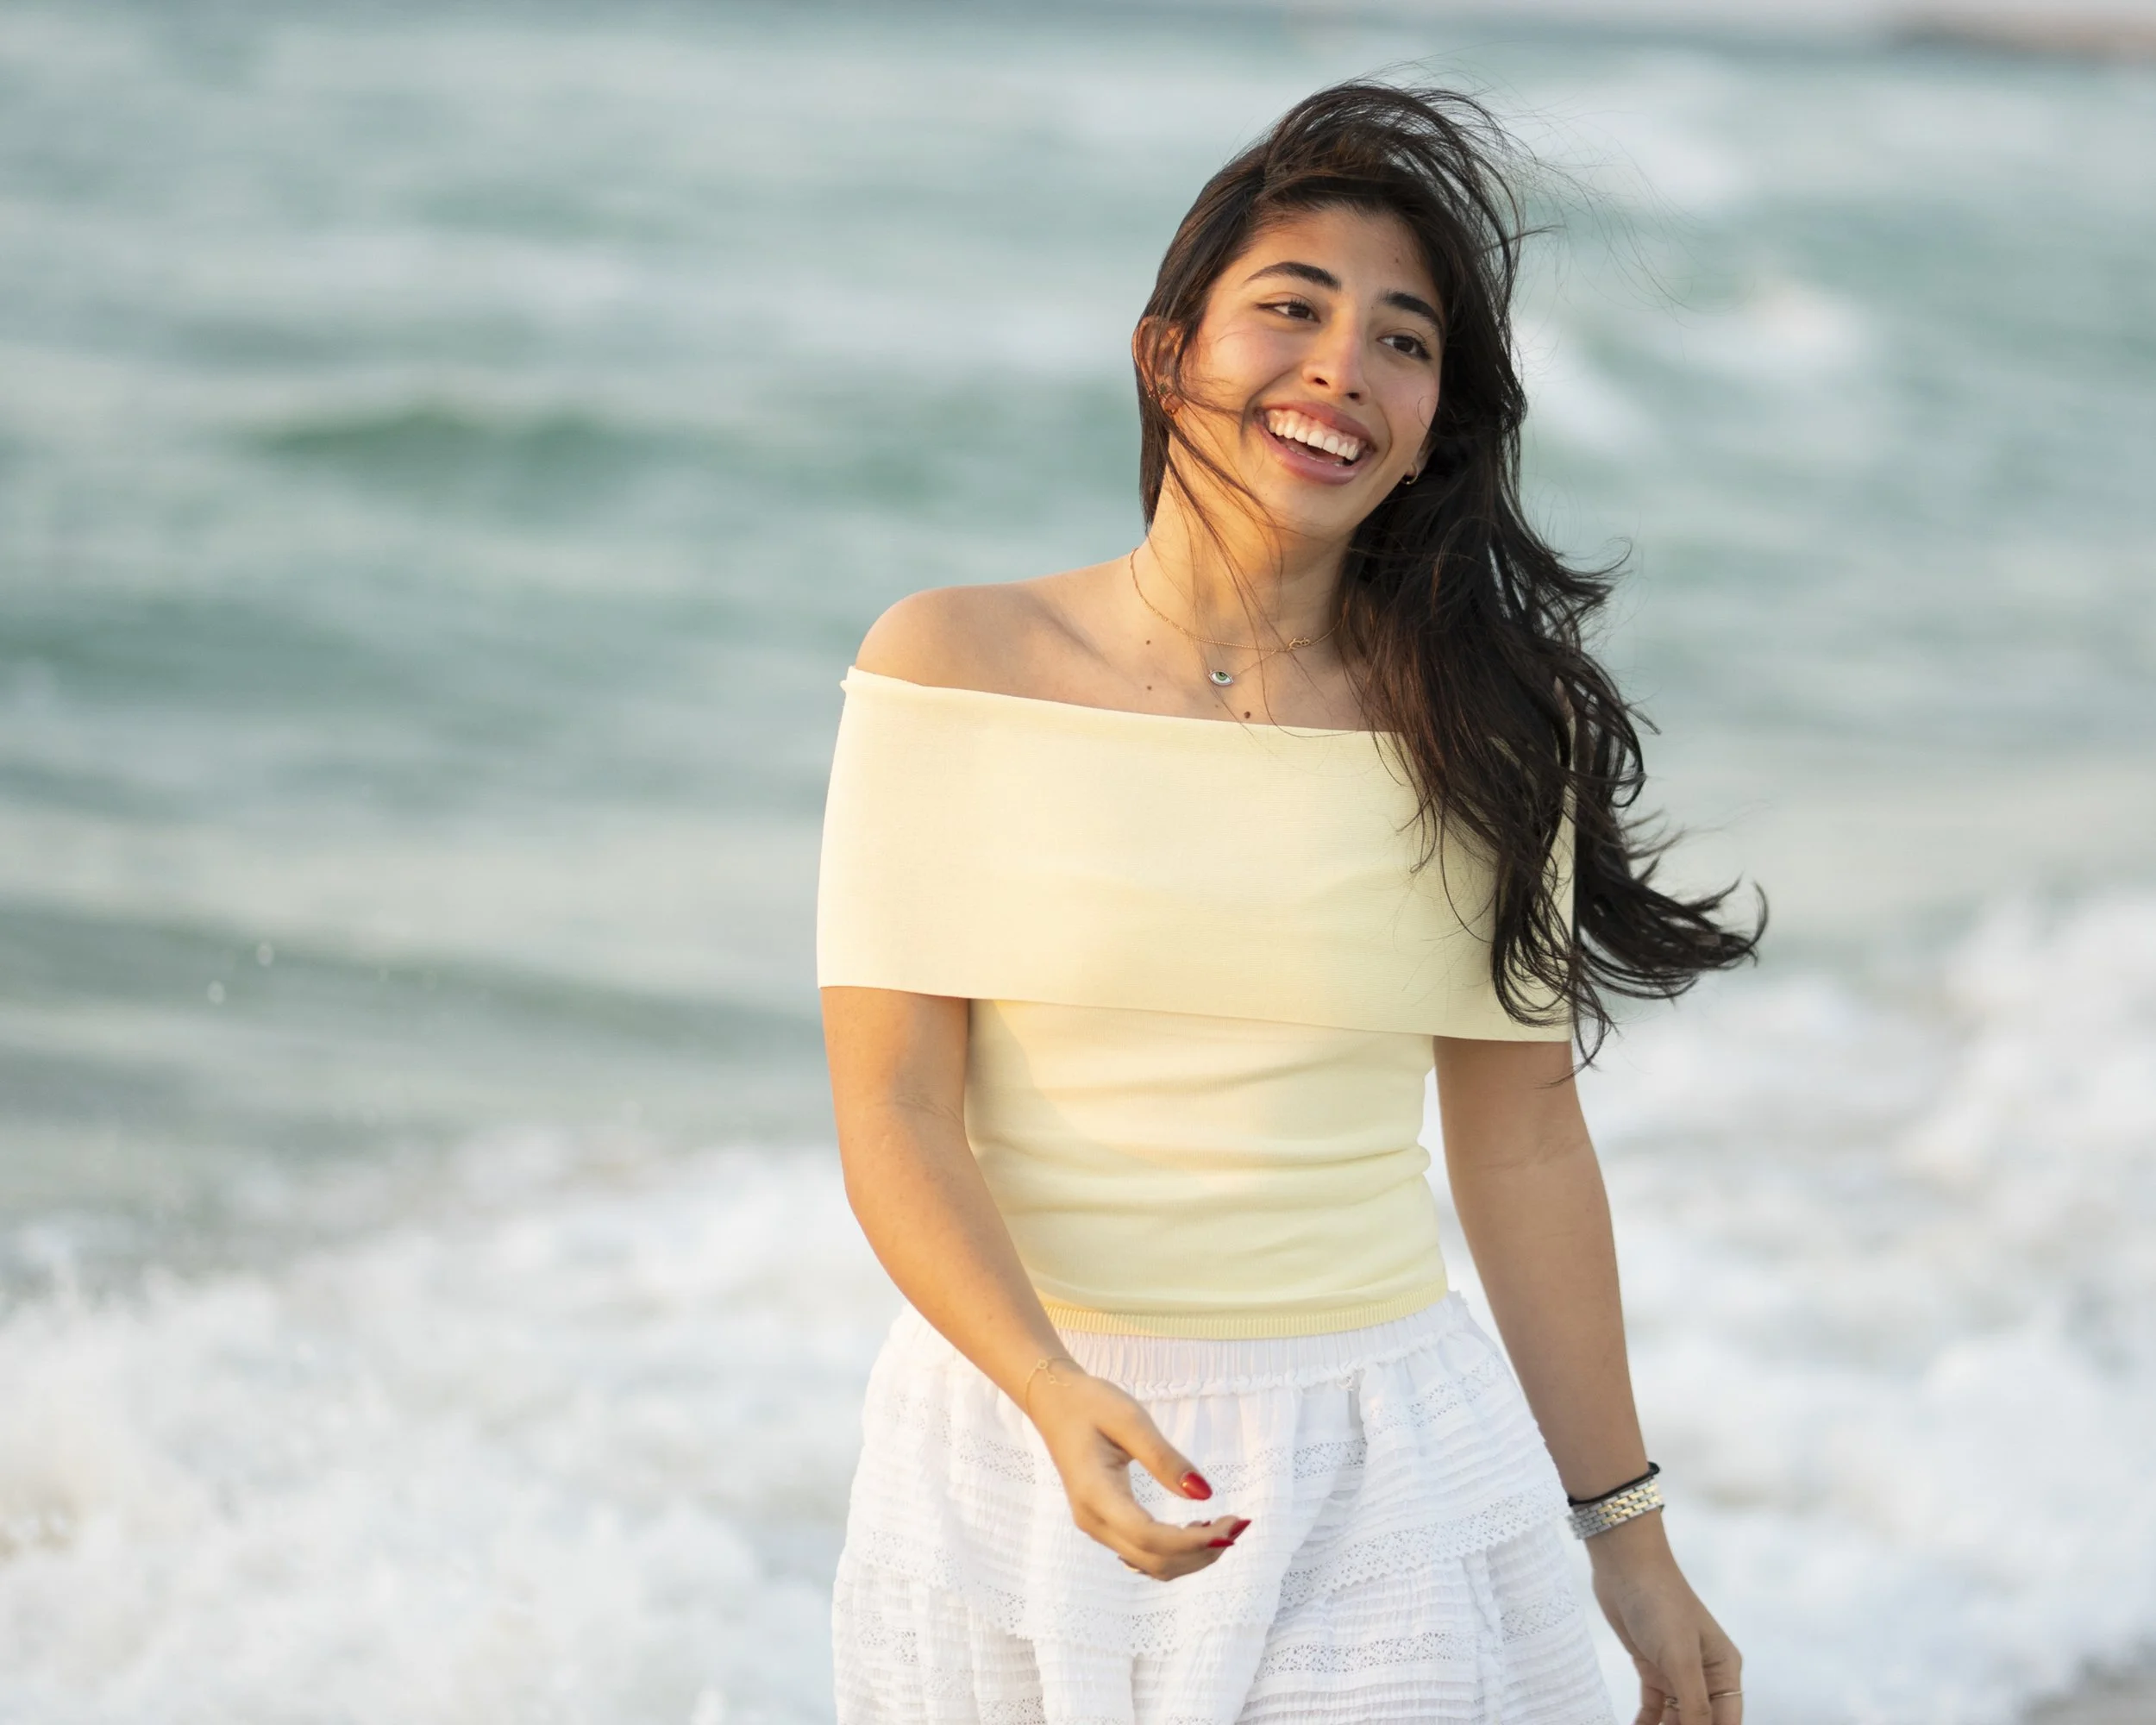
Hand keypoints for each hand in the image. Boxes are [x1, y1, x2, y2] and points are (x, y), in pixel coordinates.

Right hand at [1026, 1361, 1249, 1578]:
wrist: (1055, 1403)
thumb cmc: (1092, 1404)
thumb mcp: (1131, 1419)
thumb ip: (1165, 1459)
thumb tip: (1205, 1494)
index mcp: (1096, 1494)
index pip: (1149, 1537)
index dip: (1194, 1541)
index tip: (1232, 1526)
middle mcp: (1093, 1521)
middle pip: (1154, 1560)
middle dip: (1201, 1551)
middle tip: (1237, 1524)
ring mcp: (1096, 1527)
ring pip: (1150, 1564)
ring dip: (1190, 1556)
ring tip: (1222, 1526)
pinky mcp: (1104, 1524)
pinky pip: (1143, 1554)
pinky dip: (1175, 1551)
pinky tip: (1197, 1530)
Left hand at [1585, 1514, 1742, 1724]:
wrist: (1624, 1564)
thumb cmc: (1660, 1602)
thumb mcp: (1680, 1658)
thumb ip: (1694, 1705)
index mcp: (1725, 1670)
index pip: (1726, 1723)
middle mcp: (1705, 1674)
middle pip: (1701, 1722)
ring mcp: (1677, 1670)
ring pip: (1676, 1719)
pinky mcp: (1651, 1665)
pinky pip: (1653, 1707)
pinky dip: (1646, 1723)